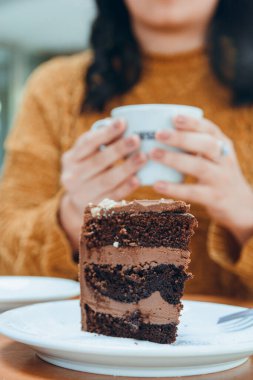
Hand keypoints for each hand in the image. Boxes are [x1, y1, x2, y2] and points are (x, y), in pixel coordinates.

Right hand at [59, 119, 146, 247]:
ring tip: (143, 157)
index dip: (105, 132)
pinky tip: (137, 179)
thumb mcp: (88, 156)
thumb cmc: (90, 171)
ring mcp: (81, 194)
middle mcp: (71, 177)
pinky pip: (112, 197)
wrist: (78, 203)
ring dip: (126, 168)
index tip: (122, 122)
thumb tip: (123, 124)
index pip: (87, 143)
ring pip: (106, 180)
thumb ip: (101, 143)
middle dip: (118, 149)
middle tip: (137, 139)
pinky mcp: (94, 208)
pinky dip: (125, 188)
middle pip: (98, 162)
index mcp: (70, 159)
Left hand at [149, 115, 252, 244]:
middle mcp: (224, 160)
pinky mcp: (215, 198)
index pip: (210, 129)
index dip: (192, 123)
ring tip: (153, 154)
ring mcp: (221, 180)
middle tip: (158, 133)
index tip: (174, 117)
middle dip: (182, 138)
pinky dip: (174, 188)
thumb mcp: (213, 157)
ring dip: (175, 159)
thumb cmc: (217, 176)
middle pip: (206, 145)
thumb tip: (158, 133)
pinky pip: (193, 192)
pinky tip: (157, 184)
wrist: (241, 206)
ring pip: (200, 167)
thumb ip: (195, 145)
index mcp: (222, 145)